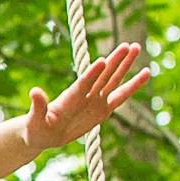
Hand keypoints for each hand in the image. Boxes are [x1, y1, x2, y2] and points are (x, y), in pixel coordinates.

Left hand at [23, 41, 155, 154]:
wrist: (43, 135)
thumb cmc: (36, 128)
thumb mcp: (34, 120)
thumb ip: (38, 106)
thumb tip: (34, 91)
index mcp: (69, 97)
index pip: (83, 83)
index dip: (92, 73)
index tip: (102, 60)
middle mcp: (85, 95)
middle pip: (103, 76)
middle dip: (115, 61)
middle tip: (128, 45)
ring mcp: (95, 100)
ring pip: (114, 80)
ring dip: (125, 65)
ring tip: (136, 47)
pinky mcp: (103, 110)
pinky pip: (121, 96)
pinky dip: (133, 86)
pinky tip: (146, 73)